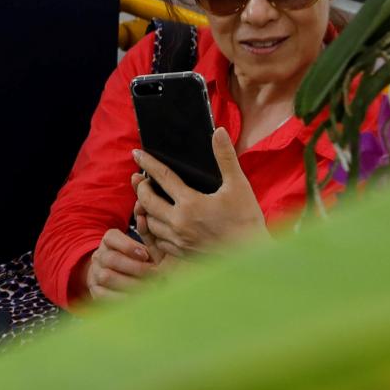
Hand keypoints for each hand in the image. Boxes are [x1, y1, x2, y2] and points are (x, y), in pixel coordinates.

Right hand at [79, 226, 158, 302]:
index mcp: (109, 241)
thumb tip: (160, 260)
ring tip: (148, 288)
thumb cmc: (135, 261)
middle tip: (154, 275)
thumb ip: (147, 251)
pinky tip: (136, 299)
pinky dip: (121, 297)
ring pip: (106, 277)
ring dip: (129, 284)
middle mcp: (99, 255)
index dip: (128, 246)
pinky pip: (102, 294)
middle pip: (111, 259)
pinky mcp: (94, 290)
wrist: (115, 275)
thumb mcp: (140, 251)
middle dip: (135, 268)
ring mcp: (94, 273)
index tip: (145, 256)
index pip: (111, 237)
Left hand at [130, 131, 261, 260]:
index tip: (136, 154)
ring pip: (149, 221)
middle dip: (140, 187)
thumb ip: (225, 157)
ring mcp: (178, 240)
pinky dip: (153, 229)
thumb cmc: (247, 221)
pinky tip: (159, 223)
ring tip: (147, 199)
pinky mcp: (181, 253)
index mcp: (190, 203)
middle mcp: (179, 222)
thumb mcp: (238, 185)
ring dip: (145, 208)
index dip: (148, 163)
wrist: (253, 257)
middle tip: (140, 179)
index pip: (162, 177)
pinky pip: (157, 240)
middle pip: (146, 200)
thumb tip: (219, 132)